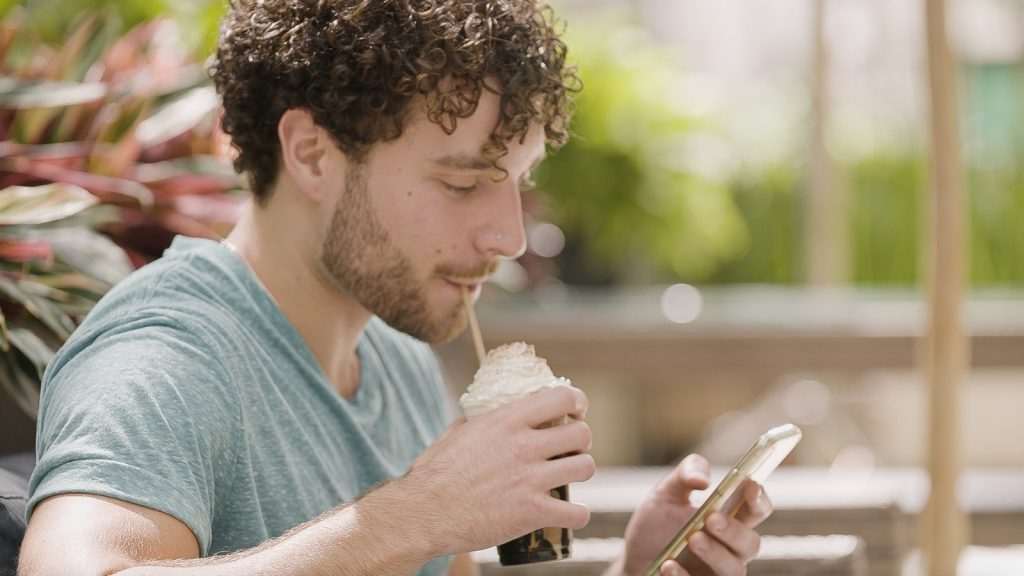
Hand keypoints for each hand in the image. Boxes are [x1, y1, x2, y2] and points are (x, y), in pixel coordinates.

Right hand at [399, 386, 594, 555]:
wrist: (423, 512)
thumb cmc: (434, 473)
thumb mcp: (457, 433)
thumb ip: (481, 421)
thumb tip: (491, 413)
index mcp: (506, 420)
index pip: (563, 397)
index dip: (577, 403)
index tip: (576, 412)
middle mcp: (524, 445)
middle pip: (582, 434)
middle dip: (581, 442)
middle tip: (570, 450)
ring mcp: (530, 479)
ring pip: (586, 468)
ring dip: (580, 473)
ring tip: (568, 478)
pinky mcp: (532, 512)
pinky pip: (577, 512)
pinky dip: (577, 514)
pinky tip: (568, 513)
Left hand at [616, 454, 772, 575]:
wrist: (634, 556)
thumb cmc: (656, 523)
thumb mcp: (665, 492)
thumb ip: (685, 474)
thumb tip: (703, 479)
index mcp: (729, 518)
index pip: (757, 509)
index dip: (759, 498)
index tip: (750, 485)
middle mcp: (730, 547)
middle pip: (751, 543)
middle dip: (734, 530)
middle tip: (711, 519)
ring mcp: (717, 572)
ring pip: (734, 570)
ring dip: (715, 553)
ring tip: (692, 538)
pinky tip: (668, 565)